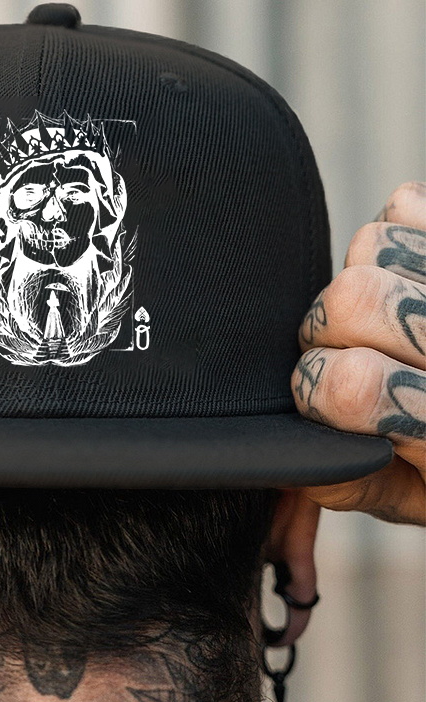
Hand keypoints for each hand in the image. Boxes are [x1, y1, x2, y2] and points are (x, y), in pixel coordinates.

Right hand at [285, 182, 425, 524]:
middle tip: (358, 357)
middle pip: (349, 300)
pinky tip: (409, 277)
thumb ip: (350, 484)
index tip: (339, 411)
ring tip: (390, 318)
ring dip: (366, 285)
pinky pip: (404, 206)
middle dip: (330, 334)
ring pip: (372, 246)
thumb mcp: (413, 496)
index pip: (345, 385)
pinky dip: (399, 233)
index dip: (321, 397)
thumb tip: (288, 462)